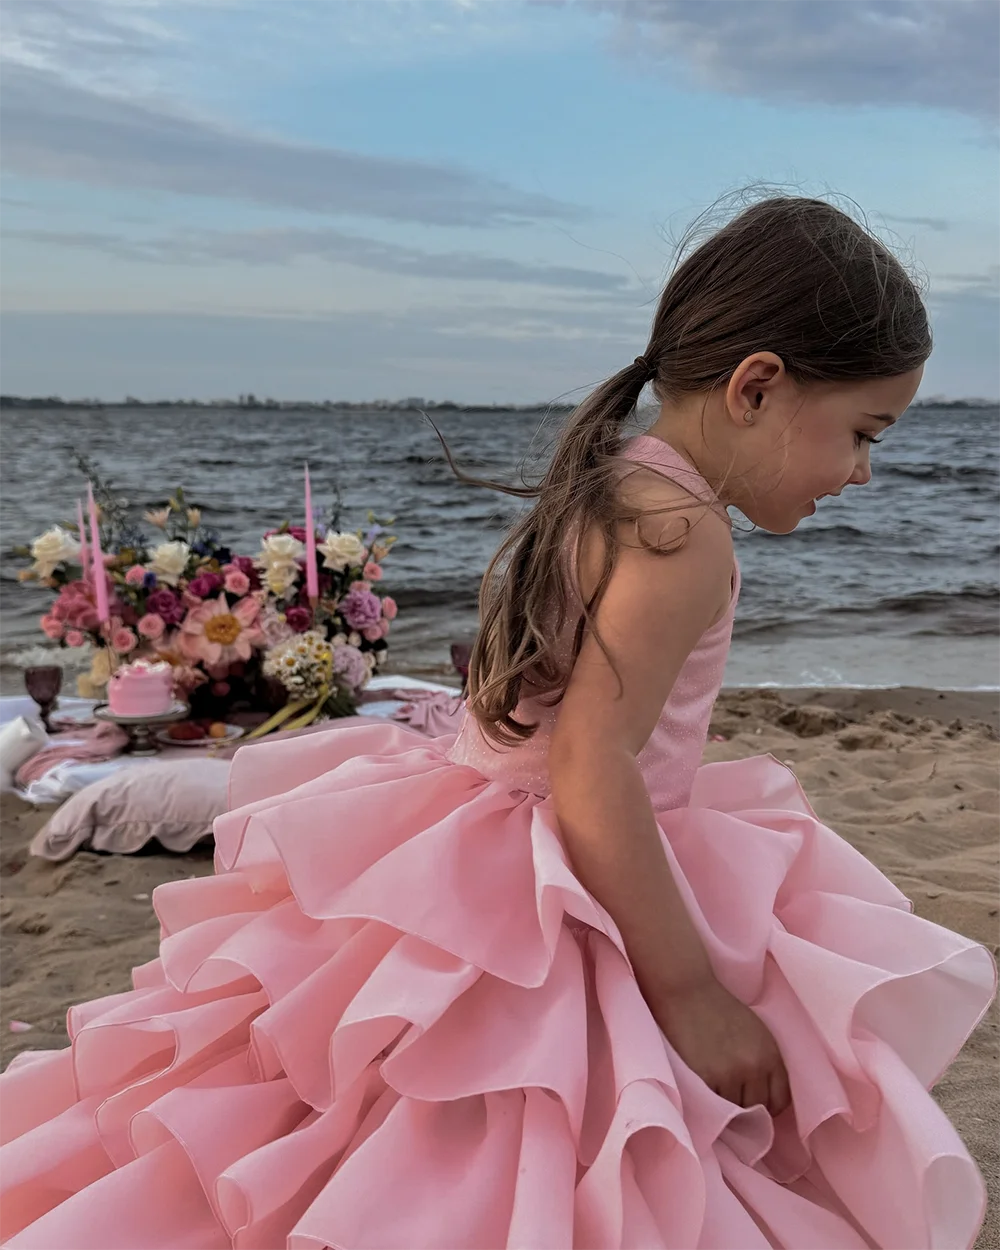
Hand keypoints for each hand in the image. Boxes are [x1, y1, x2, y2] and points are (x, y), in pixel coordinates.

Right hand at [656, 977, 791, 1114]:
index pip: (780, 1100)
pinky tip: (704, 1094)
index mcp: (771, 1055)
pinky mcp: (706, 1079)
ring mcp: (730, 1075)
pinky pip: (713, 1108)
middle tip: (732, 1102)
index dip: (768, 1107)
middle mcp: (755, 1067)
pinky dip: (710, 1106)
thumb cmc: (718, 1007)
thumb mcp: (754, 1032)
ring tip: (716, 1096)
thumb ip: (763, 1061)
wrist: (687, 991)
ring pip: (734, 1112)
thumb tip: (763, 1096)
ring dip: (726, 1109)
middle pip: (758, 1109)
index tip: (756, 1106)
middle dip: (746, 1108)